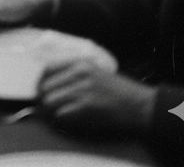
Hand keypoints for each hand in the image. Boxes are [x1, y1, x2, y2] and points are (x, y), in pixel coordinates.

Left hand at [38, 60, 155, 134]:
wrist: (141, 105)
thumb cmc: (119, 91)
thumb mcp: (95, 72)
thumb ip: (73, 73)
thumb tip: (50, 82)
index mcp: (79, 63)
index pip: (47, 69)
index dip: (41, 82)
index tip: (42, 91)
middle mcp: (78, 73)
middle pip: (45, 87)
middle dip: (44, 99)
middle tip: (47, 107)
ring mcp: (82, 90)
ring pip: (51, 101)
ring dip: (51, 111)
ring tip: (57, 115)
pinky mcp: (87, 107)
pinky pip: (62, 114)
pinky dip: (62, 119)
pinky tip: (69, 120)